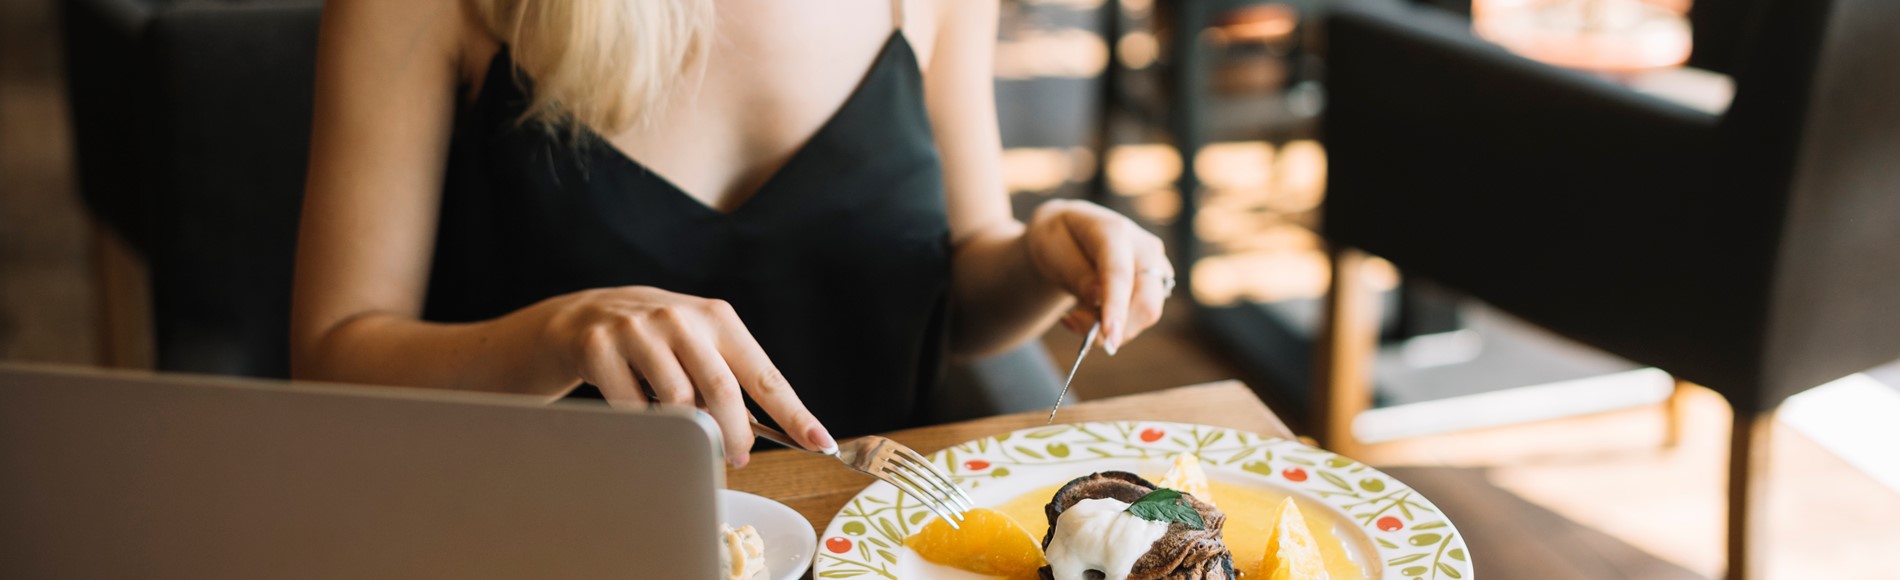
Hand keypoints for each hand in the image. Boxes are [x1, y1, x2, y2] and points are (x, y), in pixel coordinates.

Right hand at [532, 286, 835, 466]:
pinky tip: (646, 417)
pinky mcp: (600, 349)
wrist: (585, 315)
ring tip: (689, 435)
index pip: (764, 374)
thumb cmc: (659, 338)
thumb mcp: (700, 343)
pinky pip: (633, 409)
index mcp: (718, 318)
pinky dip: (647, 426)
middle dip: (736, 437)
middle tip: (737, 459)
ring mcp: (638, 332)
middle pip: (723, 391)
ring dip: (690, 433)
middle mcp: (681, 319)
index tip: (819, 443)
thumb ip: (731, 377)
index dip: (795, 413)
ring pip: (678, 403)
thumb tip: (766, 432)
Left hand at [1025, 199, 1174, 353]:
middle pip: (1146, 301)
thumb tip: (1097, 299)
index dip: (1116, 308)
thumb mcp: (1051, 250)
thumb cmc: (1057, 240)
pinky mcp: (1157, 284)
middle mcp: (1145, 247)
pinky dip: (1115, 324)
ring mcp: (1156, 266)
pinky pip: (1141, 316)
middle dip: (1113, 328)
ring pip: (1146, 314)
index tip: (1110, 338)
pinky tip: (1091, 311)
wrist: (1070, 234)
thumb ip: (1075, 273)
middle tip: (1072, 323)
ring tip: (1077, 312)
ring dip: (1110, 327)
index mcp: (1114, 231)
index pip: (1119, 274)